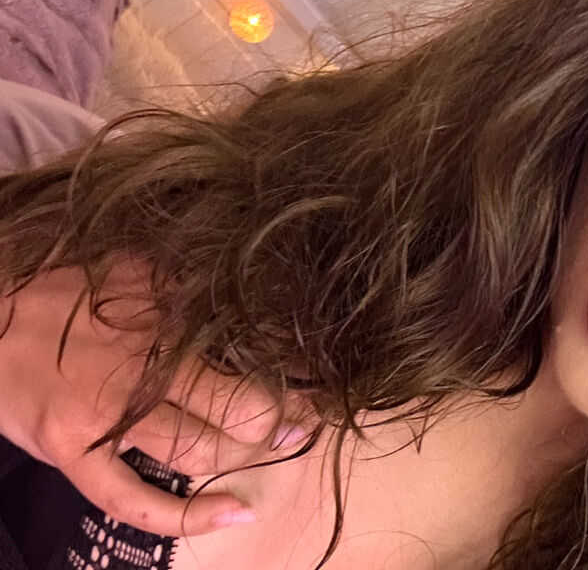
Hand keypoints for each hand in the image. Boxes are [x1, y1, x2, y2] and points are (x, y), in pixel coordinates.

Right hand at [0, 264, 310, 535]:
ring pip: (198, 448)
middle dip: (286, 413)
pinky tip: (234, 512)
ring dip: (250, 453)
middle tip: (314, 413)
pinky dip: (187, 513)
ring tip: (288, 446)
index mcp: (163, 314)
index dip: (296, 363)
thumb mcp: (137, 266)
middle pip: (237, 402)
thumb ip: (194, 278)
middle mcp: (141, 367)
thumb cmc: (69, 286)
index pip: (251, 344)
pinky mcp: (73, 454)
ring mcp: (105, 417)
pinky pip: (132, 500)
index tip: (325, 370)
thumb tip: (260, 279)